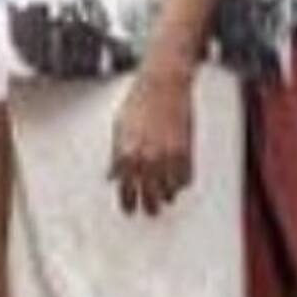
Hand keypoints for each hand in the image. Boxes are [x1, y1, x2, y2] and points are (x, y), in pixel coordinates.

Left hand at [109, 65, 194, 216]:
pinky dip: (181, 184)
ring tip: (165, 199)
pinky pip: (185, 178)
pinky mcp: (186, 150)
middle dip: (148, 206)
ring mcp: (168, 156)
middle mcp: (147, 158)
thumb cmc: (138, 102)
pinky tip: (178, 185)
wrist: (163, 85)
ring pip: (169, 190)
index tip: (129, 210)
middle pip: (149, 195)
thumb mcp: (118, 128)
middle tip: (149, 211)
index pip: (126, 189)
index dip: (128, 202)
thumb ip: (115, 156)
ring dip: (166, 197)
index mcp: (127, 153)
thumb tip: (111, 176)